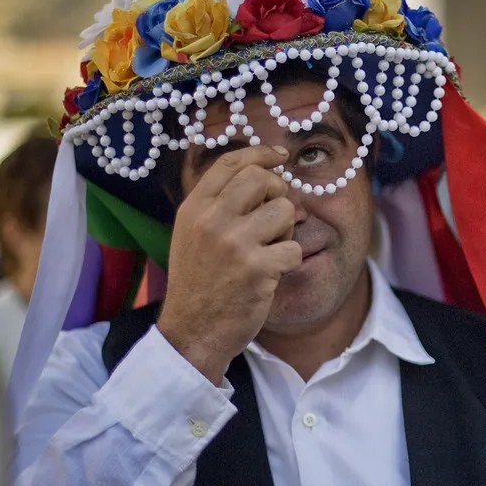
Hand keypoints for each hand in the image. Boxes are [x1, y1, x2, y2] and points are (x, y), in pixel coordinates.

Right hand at [158, 145, 301, 383]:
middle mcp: (211, 220)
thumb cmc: (198, 282)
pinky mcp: (257, 269)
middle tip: (272, 218)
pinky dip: (289, 261)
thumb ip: (216, 203)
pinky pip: (294, 249)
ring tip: (267, 250)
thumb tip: (260, 171)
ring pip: (284, 211)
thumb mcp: (191, 234)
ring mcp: (234, 244)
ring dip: (284, 231)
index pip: (231, 163)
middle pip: (262, 179)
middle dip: (277, 193)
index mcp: (194, 208)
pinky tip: (271, 273)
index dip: (261, 153)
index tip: (281, 156)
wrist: (192, 332)